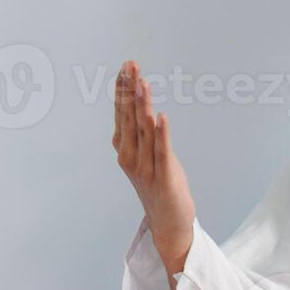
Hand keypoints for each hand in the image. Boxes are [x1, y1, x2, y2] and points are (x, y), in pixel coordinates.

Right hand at [113, 60, 195, 275]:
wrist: (168, 225)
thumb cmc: (158, 187)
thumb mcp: (145, 157)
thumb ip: (140, 134)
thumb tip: (138, 105)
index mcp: (124, 151)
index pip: (121, 114)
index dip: (122, 90)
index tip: (126, 67)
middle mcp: (130, 157)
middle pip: (129, 117)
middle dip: (130, 90)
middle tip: (131, 64)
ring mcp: (145, 169)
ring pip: (144, 130)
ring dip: (143, 105)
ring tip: (142, 82)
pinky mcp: (164, 178)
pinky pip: (162, 152)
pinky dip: (162, 134)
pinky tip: (161, 116)